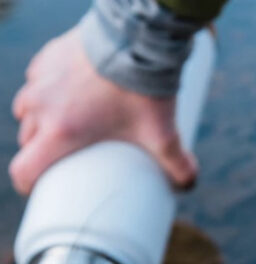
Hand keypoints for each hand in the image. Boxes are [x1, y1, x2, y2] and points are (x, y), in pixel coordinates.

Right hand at [10, 26, 196, 195]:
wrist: (137, 38)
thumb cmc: (143, 91)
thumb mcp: (162, 136)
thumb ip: (178, 166)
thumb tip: (187, 186)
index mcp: (60, 132)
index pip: (24, 169)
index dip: (29, 184)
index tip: (40, 190)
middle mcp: (41, 106)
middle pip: (28, 142)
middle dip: (43, 153)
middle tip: (67, 159)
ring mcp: (40, 79)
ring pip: (27, 111)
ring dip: (40, 123)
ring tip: (67, 128)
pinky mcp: (47, 57)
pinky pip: (36, 83)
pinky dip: (47, 94)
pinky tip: (68, 97)